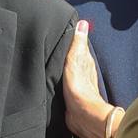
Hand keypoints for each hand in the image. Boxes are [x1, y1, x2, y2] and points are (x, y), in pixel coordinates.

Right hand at [63, 20, 112, 137]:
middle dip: (67, 52)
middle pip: (74, 58)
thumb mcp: (76, 59)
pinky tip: (54, 78)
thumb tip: (83, 22)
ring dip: (63, 66)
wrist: (80, 114)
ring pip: (69, 70)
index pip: (79, 46)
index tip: (62, 30)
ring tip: (52, 59)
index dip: (73, 39)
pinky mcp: (71, 95)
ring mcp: (77, 84)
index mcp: (85, 60)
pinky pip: (64, 82)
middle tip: (54, 43)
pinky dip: (60, 78)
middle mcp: (83, 71)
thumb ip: (78, 42)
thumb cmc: (79, 86)